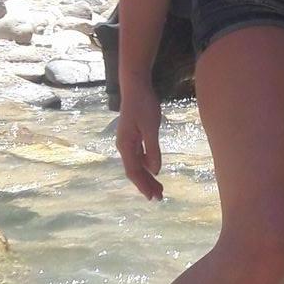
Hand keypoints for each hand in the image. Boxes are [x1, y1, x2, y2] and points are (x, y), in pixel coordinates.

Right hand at [115, 86, 162, 200]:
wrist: (135, 86)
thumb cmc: (143, 104)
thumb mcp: (151, 127)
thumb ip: (152, 148)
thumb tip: (155, 170)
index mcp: (125, 145)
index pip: (134, 171)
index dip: (143, 185)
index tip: (152, 197)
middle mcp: (124, 146)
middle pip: (134, 171)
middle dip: (146, 184)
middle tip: (159, 197)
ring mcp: (127, 141)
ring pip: (137, 164)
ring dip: (147, 176)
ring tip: (158, 188)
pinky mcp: (132, 136)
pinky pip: (138, 156)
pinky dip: (147, 165)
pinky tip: (154, 169)